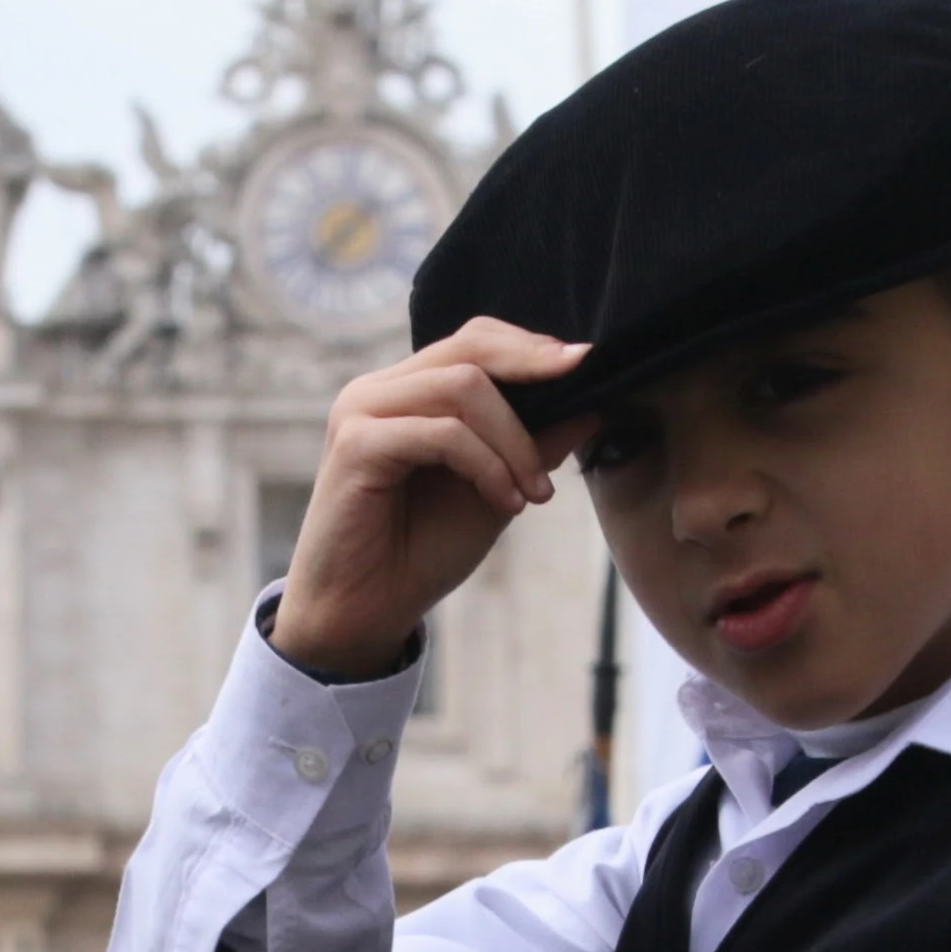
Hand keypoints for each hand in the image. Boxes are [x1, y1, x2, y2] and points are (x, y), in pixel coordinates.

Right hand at [267, 320, 588, 683]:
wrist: (364, 610)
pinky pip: (443, 433)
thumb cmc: (421, 551)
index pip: (475, 340)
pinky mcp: (357, 444)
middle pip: (470, 347)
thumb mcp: (497, 490)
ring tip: (534, 492)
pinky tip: (505, 502)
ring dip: (514, 440)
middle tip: (579, 407)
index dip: (531, 348)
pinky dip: (487, 465)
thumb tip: (593, 405)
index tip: (585, 367)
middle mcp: (379, 390)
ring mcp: (362, 412)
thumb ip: (534, 446)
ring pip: (463, 386)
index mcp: (407, 392)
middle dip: (533, 373)